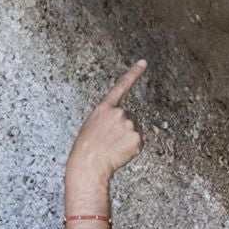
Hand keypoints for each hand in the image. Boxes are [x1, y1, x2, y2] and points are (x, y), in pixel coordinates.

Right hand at [65, 60, 146, 183]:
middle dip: (122, 128)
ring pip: (133, 130)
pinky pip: (137, 142)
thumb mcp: (90, 126)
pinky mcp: (137, 138)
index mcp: (104, 108)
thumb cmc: (85, 149)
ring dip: (126, 139)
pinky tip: (119, 153)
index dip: (133, 73)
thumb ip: (106, 118)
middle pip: (129, 117)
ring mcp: (129, 125)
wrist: (88, 166)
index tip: (143, 63)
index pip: (121, 86)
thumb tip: (119, 122)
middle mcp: (118, 113)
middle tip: (108, 142)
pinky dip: (131, 149)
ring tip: (111, 148)